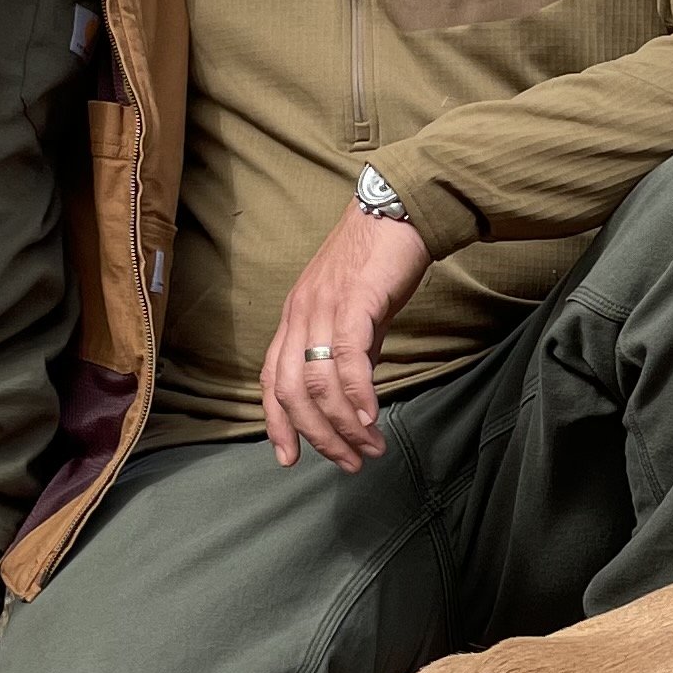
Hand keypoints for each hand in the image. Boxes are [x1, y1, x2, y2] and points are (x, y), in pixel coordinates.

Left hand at [259, 204, 433, 471]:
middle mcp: (300, 314)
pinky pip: (348, 359)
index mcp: (294, 317)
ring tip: (369, 448)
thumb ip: (348, 346)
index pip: (272, 380)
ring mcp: (323, 308)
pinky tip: (372, 418)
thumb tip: (355, 388)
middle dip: (317, 436)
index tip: (290, 459)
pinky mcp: (355, 302)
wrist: (399, 210)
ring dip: (344, 425)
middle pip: (292, 392)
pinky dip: (358, 395)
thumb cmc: (379, 258)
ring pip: (319, 383)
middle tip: (347, 463)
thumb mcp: (354, 308)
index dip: (278, 423)